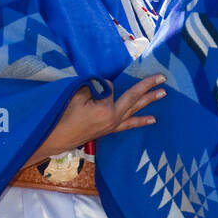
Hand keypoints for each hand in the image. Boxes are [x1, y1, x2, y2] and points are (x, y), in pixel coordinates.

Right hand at [51, 73, 167, 150]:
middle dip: (148, 88)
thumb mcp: (77, 95)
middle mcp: (113, 119)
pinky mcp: (109, 130)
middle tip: (163, 79)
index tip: (91, 87)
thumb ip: (95, 87)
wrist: (54, 138)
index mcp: (106, 109)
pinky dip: (140, 120)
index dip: (102, 84)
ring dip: (149, 102)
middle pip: (133, 99)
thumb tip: (107, 87)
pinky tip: (151, 119)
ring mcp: (112, 126)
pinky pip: (128, 124)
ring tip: (163, 94)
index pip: (112, 88)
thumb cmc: (62, 115)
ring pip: (134, 111)